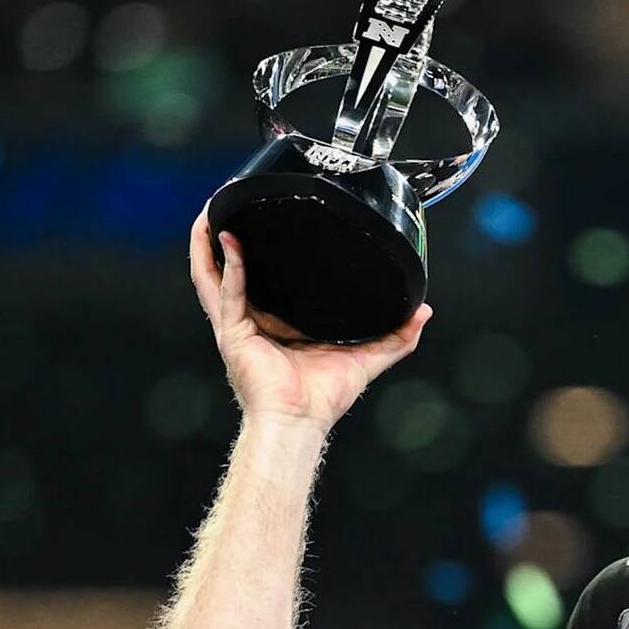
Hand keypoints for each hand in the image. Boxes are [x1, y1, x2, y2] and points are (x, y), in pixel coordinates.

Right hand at [188, 206, 430, 429]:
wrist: (300, 422)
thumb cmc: (322, 400)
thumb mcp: (367, 357)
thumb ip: (396, 336)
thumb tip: (423, 312)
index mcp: (274, 323)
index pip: (261, 281)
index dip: (258, 254)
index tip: (269, 222)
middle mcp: (251, 320)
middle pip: (226, 271)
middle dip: (221, 239)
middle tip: (229, 206)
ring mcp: (237, 325)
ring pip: (211, 276)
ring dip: (206, 244)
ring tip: (210, 212)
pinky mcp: (233, 333)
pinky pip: (227, 293)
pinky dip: (228, 266)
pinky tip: (231, 241)